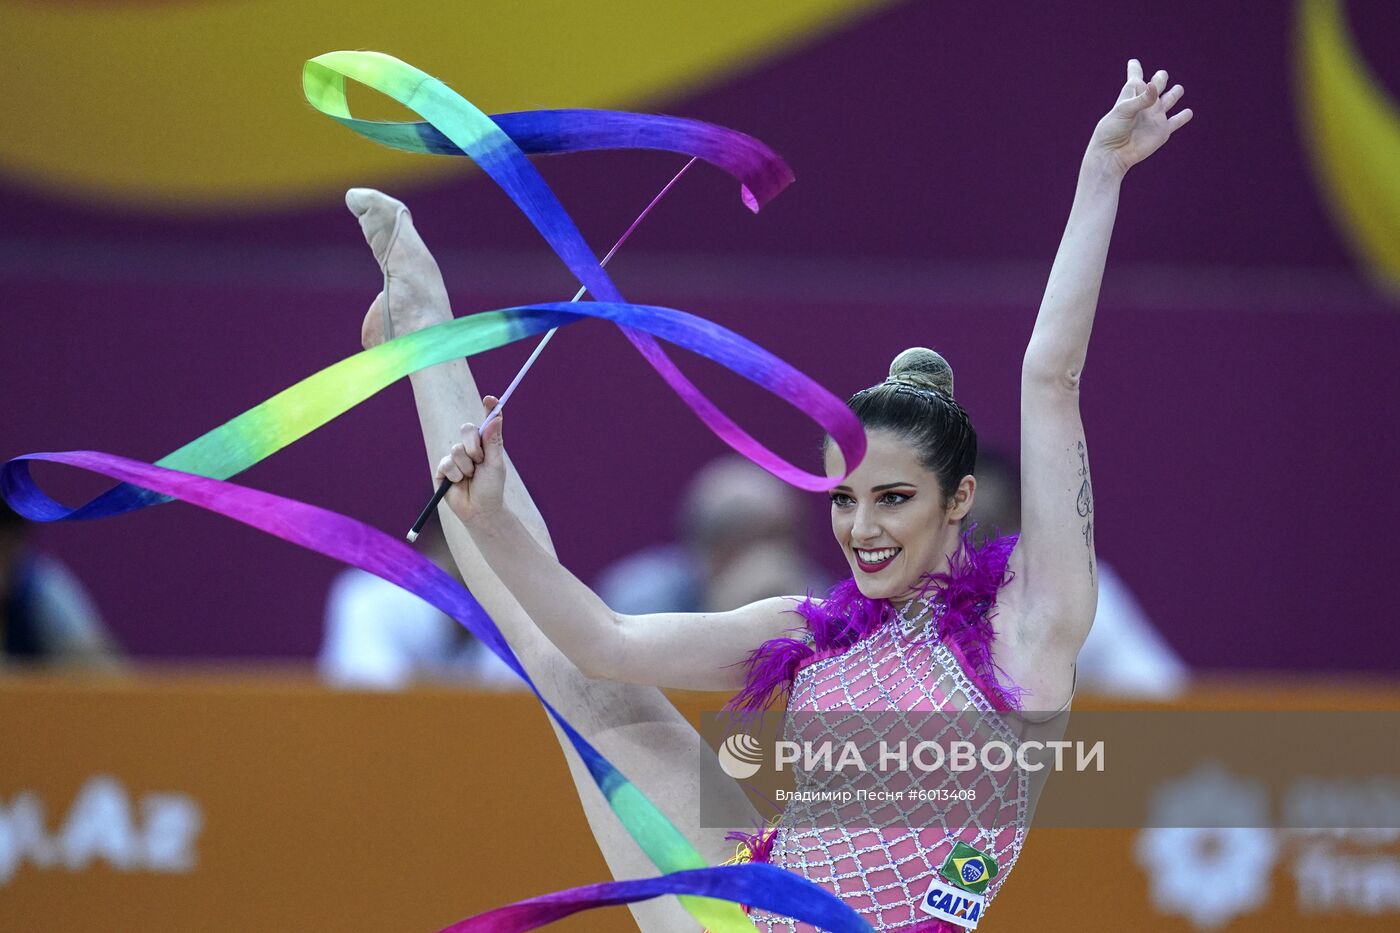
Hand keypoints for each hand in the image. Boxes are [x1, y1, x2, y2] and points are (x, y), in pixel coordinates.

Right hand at [434, 395, 506, 524]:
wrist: (480, 510)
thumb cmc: (491, 487)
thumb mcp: (496, 463)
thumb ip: (493, 441)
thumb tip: (496, 417)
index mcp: (485, 443)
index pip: (486, 421)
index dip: (488, 408)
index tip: (490, 399)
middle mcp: (470, 447)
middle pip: (467, 429)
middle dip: (474, 445)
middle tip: (479, 461)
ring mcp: (455, 457)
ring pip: (456, 449)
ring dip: (466, 466)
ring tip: (470, 477)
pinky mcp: (443, 469)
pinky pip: (446, 463)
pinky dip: (455, 474)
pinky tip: (459, 483)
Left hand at [1089, 59, 1192, 173]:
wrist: (1113, 154)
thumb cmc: (1112, 131)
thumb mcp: (1123, 110)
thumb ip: (1141, 99)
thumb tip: (1155, 86)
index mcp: (1132, 95)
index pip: (1135, 77)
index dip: (1135, 69)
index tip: (1132, 62)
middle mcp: (1145, 104)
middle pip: (1156, 85)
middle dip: (1159, 79)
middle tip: (1160, 76)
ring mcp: (1155, 116)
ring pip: (1169, 100)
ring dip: (1174, 93)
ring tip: (1178, 89)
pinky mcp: (1162, 130)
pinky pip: (1176, 121)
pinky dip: (1183, 117)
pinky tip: (1188, 112)